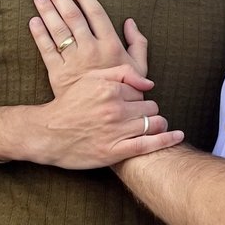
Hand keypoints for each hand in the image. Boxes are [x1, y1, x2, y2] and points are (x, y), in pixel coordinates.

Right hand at [23, 67, 183, 169]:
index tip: (132, 102)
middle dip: (147, 109)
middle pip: (150, 106)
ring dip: (157, 123)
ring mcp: (116, 131)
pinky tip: (177, 135)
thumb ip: (122, 73)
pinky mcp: (115, 151)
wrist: (47, 134)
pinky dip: (166, 139)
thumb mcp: (91, 79)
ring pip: (152, 123)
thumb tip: (149, 82)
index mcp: (110, 90)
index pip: (141, 90)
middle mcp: (115, 109)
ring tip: (154, 124)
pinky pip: (148, 144)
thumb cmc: (70, 104)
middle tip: (138, 114)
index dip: (138, 96)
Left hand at [30, 0, 149, 94]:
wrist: (106, 118)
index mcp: (110, 44)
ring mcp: (73, 61)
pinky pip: (46, 50)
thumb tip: (130, 22)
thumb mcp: (140, 67)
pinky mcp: (58, 73)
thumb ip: (138, 43)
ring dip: (47, 11)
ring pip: (57, 31)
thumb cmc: (127, 91)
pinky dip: (39, 35)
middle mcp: (90, 49)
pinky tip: (33, 21)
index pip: (96, 14)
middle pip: (73, 18)